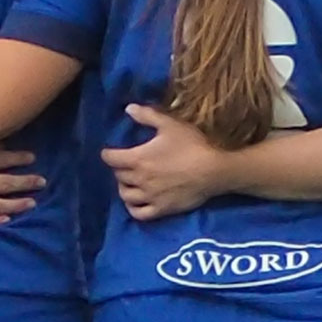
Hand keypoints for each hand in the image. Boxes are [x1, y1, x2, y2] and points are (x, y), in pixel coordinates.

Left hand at [100, 104, 228, 220]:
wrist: (213, 171)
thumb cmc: (192, 145)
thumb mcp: (170, 124)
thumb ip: (148, 116)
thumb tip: (128, 108)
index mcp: (138, 158)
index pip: (111, 158)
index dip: (107, 154)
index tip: (108, 152)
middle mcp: (139, 179)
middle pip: (119, 176)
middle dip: (119, 169)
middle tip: (125, 164)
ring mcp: (149, 197)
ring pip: (126, 195)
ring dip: (124, 187)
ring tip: (129, 182)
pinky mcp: (161, 209)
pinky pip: (139, 213)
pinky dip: (133, 208)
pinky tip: (136, 201)